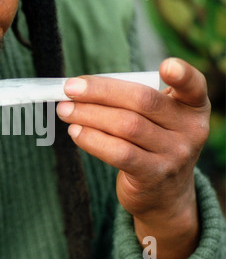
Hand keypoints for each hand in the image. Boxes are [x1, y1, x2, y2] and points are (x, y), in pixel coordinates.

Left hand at [56, 58, 210, 258]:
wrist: (164, 194)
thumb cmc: (151, 144)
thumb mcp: (157, 120)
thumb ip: (131, 101)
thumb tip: (81, 88)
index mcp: (192, 107)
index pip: (193, 86)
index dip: (182, 74)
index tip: (165, 65)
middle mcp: (190, 130)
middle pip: (142, 101)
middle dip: (100, 91)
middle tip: (70, 88)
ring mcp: (174, 155)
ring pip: (126, 126)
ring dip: (88, 115)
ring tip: (64, 110)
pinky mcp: (153, 175)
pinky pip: (119, 153)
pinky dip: (92, 139)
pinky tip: (75, 132)